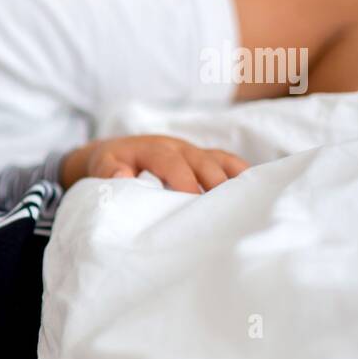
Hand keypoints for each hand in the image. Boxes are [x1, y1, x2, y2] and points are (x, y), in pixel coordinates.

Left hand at [61, 135, 249, 193]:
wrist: (115, 153)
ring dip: (233, 180)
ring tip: (248, 202)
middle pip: (203, 161)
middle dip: (214, 185)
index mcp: (153, 148)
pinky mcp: (203, 158)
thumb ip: (108, 172)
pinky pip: (227, 162)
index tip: (192, 202)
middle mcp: (178, 147)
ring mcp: (193, 151)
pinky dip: (241, 174)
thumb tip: (122, 175)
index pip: (171, 162)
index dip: (183, 181)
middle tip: (226, 211)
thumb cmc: (110, 165)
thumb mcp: (101, 166)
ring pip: (220, 160)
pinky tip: (256, 191)